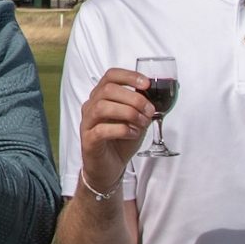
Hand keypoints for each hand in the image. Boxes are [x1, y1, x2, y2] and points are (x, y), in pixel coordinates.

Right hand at [72, 67, 152, 196]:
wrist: (109, 167)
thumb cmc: (121, 141)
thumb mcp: (136, 120)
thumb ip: (142, 107)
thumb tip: (156, 96)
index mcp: (101, 96)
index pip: (111, 76)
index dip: (129, 76)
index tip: (146, 84)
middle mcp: (91, 106)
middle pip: (108, 90)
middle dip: (133, 98)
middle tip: (149, 110)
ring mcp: (87, 123)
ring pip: (102, 107)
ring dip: (128, 112)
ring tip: (142, 122)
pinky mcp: (88, 140)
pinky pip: (102, 130)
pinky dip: (122, 129)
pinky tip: (133, 133)